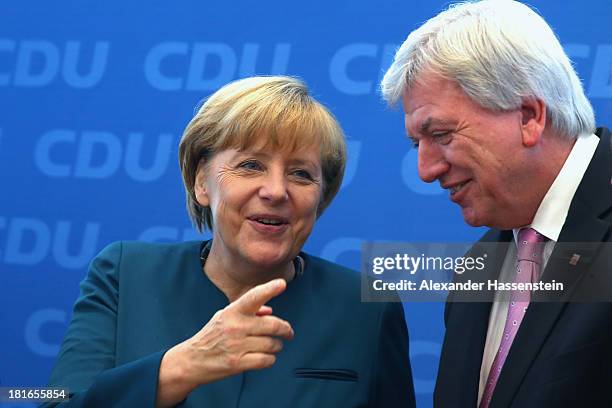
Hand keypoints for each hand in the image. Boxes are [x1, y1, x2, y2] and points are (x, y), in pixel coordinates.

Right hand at [157, 279, 292, 405]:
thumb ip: (248, 312)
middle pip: (273, 325)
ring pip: (272, 344)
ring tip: (273, 346)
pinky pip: (266, 360)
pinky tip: (265, 357)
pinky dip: (270, 359)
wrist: (192, 360)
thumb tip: (270, 311)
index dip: (269, 289)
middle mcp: (235, 327)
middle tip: (288, 332)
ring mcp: (236, 346)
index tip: (281, 283)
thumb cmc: (212, 336)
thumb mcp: (224, 317)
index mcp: (232, 312)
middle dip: (286, 329)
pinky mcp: (238, 363)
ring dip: (277, 346)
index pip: (253, 297)